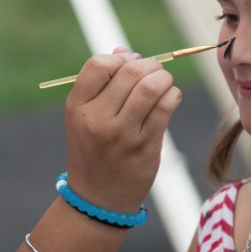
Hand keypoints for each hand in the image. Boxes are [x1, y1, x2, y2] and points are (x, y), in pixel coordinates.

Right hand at [62, 50, 181, 213]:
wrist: (98, 198)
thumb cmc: (94, 148)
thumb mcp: (86, 116)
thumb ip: (103, 83)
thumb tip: (126, 52)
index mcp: (77, 107)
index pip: (98, 64)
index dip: (119, 59)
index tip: (128, 66)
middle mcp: (97, 119)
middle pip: (130, 72)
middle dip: (149, 65)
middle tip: (155, 71)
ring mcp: (122, 134)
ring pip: (152, 87)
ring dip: (164, 78)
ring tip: (164, 82)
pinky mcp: (145, 146)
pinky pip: (166, 107)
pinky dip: (173, 95)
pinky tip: (170, 98)